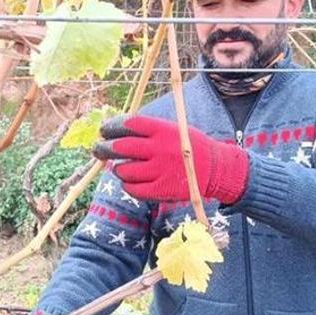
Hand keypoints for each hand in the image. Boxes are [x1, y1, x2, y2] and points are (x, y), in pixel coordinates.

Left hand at [93, 115, 248, 202]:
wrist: (216, 169)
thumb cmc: (191, 147)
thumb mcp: (175, 129)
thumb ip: (149, 131)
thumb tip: (117, 133)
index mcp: (163, 130)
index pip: (129, 124)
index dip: (112, 127)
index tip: (104, 130)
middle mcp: (160, 149)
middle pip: (121, 147)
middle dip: (104, 148)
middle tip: (98, 149)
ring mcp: (160, 170)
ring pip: (124, 170)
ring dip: (118, 169)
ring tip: (120, 168)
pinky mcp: (161, 190)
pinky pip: (133, 189)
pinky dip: (127, 186)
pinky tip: (130, 182)